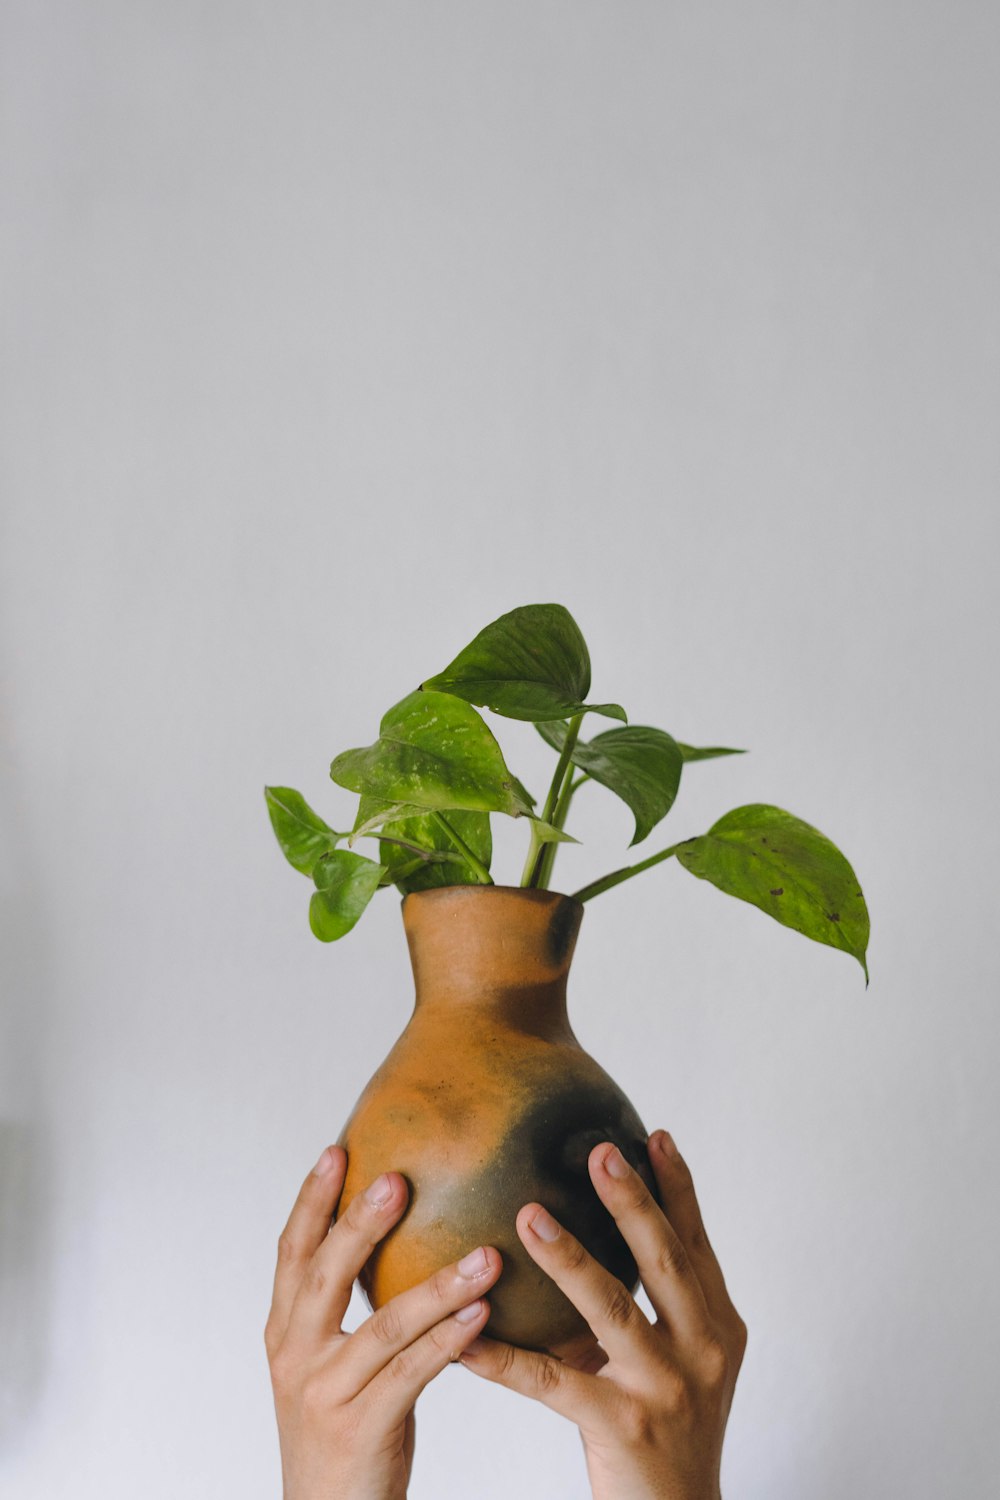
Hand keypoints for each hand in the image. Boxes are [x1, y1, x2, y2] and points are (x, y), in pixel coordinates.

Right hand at [265, 1146, 501, 1499]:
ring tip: (486, 1253)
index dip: (312, 1200)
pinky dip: (449, 1339)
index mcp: (285, 1333)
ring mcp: (323, 1393)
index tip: (337, 1149)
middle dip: (361, 1223)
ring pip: (383, 1324)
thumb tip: (408, 1243)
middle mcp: (295, 1356)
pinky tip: (483, 1312)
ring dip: (439, 1284)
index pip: (292, 1252)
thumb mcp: (333, 1367)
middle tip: (399, 1178)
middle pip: (324, 1274)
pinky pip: (412, 1373)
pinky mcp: (359, 1427)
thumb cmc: (346, 1434)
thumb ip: (355, 1313)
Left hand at [459, 1131, 745, 1499]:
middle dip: (632, 1201)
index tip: (655, 1134)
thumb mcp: (681, 1363)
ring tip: (528, 1215)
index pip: (695, 1243)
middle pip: (664, 1260)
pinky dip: (506, 1359)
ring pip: (612, 1309)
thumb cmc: (670, 1432)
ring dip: (568, 1258)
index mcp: (717, 1326)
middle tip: (598, 1149)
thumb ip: (650, 1307)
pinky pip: (554, 1382)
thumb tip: (590, 1238)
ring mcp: (666, 1387)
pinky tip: (467, 1339)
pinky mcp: (625, 1427)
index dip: (677, 1187)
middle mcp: (702, 1349)